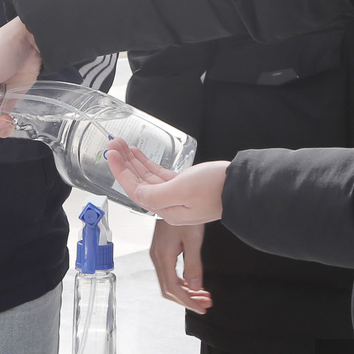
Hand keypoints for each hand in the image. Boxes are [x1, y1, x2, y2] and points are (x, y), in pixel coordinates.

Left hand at [106, 141, 226, 224]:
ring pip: (147, 177)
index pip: (136, 190)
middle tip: (113, 145)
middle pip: (139, 183)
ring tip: (122, 145)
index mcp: (166, 209)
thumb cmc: (216, 188)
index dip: (120, 172)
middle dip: (124, 163)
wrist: (241, 186)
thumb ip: (157, 193)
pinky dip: (147, 163)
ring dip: (133, 161)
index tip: (111, 155)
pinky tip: (139, 154)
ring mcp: (176, 196)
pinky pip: (159, 175)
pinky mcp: (184, 187)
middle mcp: (169, 205)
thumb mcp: (182, 190)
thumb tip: (138, 194)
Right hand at [149, 220, 210, 312]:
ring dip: (186, 292)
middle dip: (187, 299)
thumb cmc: (182, 214)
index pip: (172, 288)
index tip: (200, 307)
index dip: (187, 301)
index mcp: (163, 256)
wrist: (173, 199)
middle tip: (204, 304)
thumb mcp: (193, 240)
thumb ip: (194, 265)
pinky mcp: (162, 251)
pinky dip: (182, 282)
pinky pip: (170, 274)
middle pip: (169, 289)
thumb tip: (196, 287)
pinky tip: (193, 284)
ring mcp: (158, 254)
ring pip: (169, 283)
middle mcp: (157, 257)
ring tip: (202, 296)